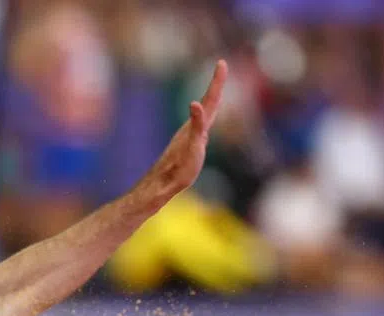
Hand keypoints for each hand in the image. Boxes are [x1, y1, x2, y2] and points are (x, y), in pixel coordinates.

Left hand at [136, 59, 227, 205]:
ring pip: (204, 112)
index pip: (211, 99)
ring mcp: (189, 136)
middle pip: (208, 102)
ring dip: (211, 99)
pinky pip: (199, 125)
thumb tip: (195, 103)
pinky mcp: (186, 145)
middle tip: (222, 68)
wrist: (162, 184)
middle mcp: (192, 127)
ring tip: (217, 89)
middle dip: (216, 85)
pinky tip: (202, 120)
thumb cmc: (179, 169)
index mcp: (196, 126)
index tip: (222, 62)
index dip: (217, 81)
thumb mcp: (192, 148)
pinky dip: (204, 116)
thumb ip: (196, 125)